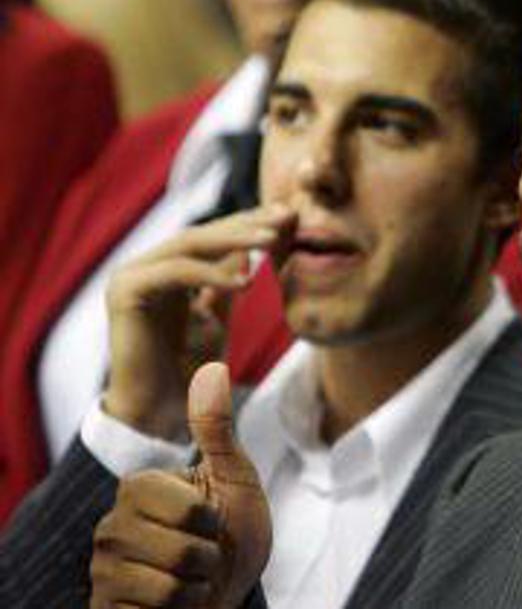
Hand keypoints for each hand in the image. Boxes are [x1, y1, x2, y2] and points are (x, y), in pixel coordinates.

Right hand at [90, 363, 272, 608]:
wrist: (228, 589)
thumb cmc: (232, 532)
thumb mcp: (234, 477)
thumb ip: (217, 427)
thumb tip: (214, 366)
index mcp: (138, 488)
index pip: (191, 512)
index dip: (216, 522)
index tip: (211, 522)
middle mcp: (110, 527)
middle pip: (183, 552)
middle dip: (210, 560)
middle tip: (204, 555)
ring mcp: (103, 571)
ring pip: (170, 588)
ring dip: (197, 589)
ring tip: (191, 579)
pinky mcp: (104, 608)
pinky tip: (171, 606)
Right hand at [104, 204, 295, 437]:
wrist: (159, 413)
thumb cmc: (192, 369)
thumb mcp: (223, 313)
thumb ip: (236, 279)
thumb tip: (264, 242)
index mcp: (165, 268)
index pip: (212, 235)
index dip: (250, 222)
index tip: (289, 215)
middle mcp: (145, 266)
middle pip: (202, 233)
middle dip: (247, 223)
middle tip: (285, 216)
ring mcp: (130, 275)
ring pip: (190, 244)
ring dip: (235, 239)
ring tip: (273, 240)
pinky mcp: (125, 291)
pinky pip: (176, 272)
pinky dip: (212, 273)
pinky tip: (246, 281)